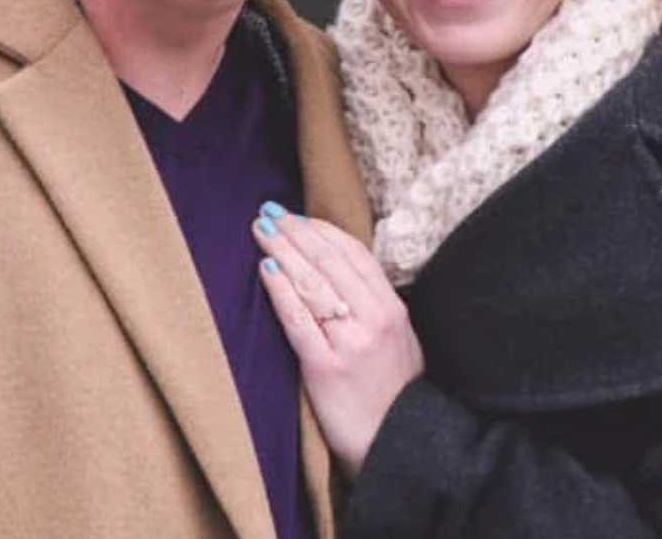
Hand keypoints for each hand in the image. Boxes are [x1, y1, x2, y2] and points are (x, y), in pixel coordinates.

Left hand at [253, 203, 424, 478]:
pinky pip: (299, 320)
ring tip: (261, 231)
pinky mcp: (326, 368)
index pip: (355, 254)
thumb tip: (340, 275)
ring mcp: (352, 342)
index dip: (322, 231)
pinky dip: (281, 291)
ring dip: (283, 250)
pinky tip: (266, 270)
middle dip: (296, 232)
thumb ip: (375, 309)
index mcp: (394, 310)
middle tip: (269, 212)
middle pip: (329, 261)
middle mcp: (375, 319)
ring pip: (312, 284)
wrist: (399, 449)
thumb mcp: (400, 343)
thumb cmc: (393, 397)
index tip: (298, 216)